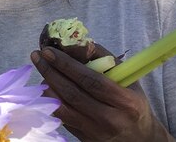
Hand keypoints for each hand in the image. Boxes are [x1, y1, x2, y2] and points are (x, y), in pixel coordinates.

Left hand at [31, 46, 174, 141]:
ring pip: (62, 108)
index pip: (90, 80)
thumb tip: (76, 42)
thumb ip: (103, 58)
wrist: (138, 138)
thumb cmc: (131, 102)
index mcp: (125, 101)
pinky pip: (61, 118)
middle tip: (37, 56)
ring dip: (47, 86)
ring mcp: (95, 132)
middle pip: (72, 93)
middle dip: (50, 71)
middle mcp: (110, 119)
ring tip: (42, 69)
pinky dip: (50, 101)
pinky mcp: (84, 139)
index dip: (66, 64)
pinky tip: (47, 86)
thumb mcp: (126, 78)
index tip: (49, 51)